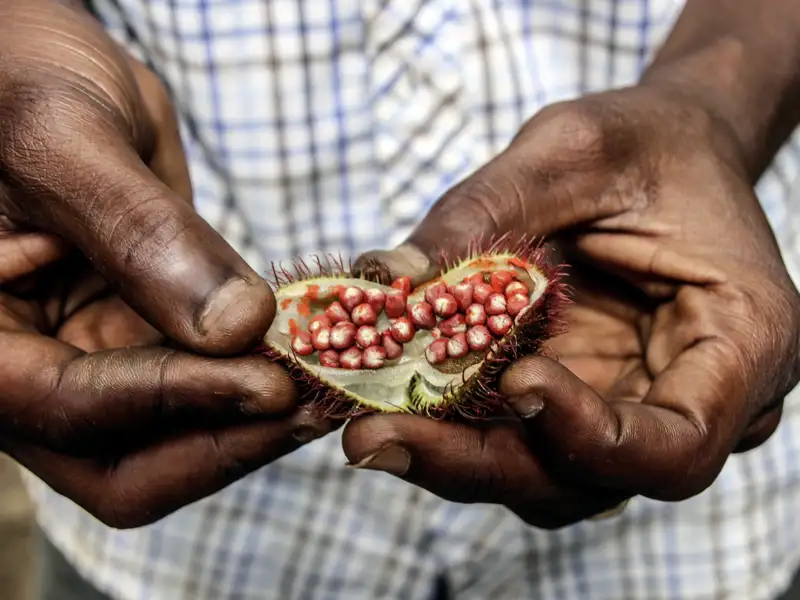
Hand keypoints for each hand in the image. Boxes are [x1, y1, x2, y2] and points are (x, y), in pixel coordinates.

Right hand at [0, 1, 334, 528]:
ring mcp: (91, 359)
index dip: (176, 399)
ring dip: (259, 417)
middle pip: (125, 465)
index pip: (69, 407)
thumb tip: (236, 329)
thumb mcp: (64, 137)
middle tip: (317, 403)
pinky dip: (263, 373)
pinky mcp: (144, 337)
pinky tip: (319, 350)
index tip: (273, 383)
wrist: (35, 68)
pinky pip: (208, 382)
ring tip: (334, 379)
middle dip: (228, 440)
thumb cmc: (14, 75)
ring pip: (178, 437)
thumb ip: (139, 231)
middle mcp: (29, 370)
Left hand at [344, 85, 799, 527]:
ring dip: (449, 456)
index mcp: (738, 345)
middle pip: (586, 479)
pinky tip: (387, 399)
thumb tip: (388, 274)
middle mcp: (687, 401)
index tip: (516, 380)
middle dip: (475, 465)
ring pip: (540, 475)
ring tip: (364, 424)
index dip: (589, 435)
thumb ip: (485, 208)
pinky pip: (513, 438)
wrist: (659, 154)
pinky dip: (450, 427)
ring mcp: (625, 410)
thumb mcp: (573, 149)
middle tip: (372, 438)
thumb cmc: (641, 143)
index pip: (675, 444)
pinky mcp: (573, 401)